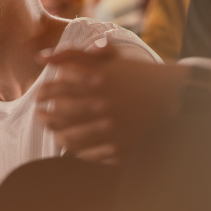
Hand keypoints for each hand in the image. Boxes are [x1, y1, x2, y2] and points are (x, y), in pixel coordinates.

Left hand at [37, 43, 182, 163]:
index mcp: (95, 82)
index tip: (39, 97)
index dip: (42, 94)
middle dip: (43, 116)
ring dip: (56, 135)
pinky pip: (88, 155)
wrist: (171, 95)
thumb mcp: (104, 58)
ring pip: (69, 138)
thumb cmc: (133, 73)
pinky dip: (77, 152)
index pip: (55, 90)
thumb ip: (71, 55)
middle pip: (58, 115)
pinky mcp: (120, 147)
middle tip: (40, 115)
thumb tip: (39, 57)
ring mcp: (111, 128)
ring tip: (53, 131)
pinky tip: (73, 146)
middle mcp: (101, 105)